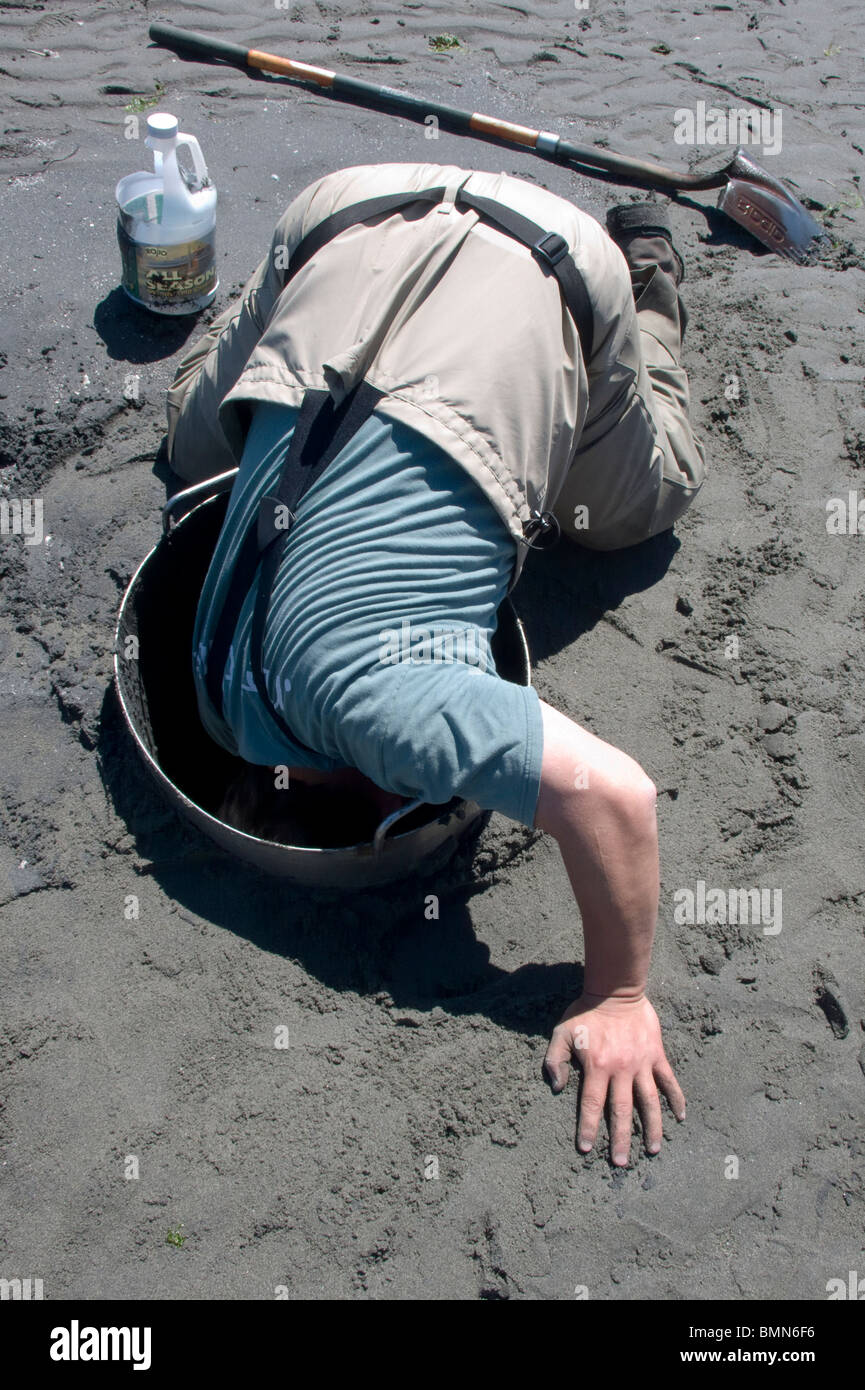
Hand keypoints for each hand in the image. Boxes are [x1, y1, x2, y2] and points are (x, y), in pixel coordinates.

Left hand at [544, 993, 685, 1165]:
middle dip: (621, 1139)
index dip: (589, 1128)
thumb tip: (558, 1088)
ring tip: (654, 1150)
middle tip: (621, 1163)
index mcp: (597, 1067)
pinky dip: (676, 1099)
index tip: (586, 1148)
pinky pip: (669, 1081)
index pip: (593, 1105)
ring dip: (652, 1128)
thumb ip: (555, 1060)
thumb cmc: (585, 1012)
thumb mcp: (561, 1033)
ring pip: (650, 1102)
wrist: (615, 990)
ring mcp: (642, 1064)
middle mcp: (621, 1070)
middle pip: (623, 1111)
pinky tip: (681, 1116)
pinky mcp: (656, 1055)